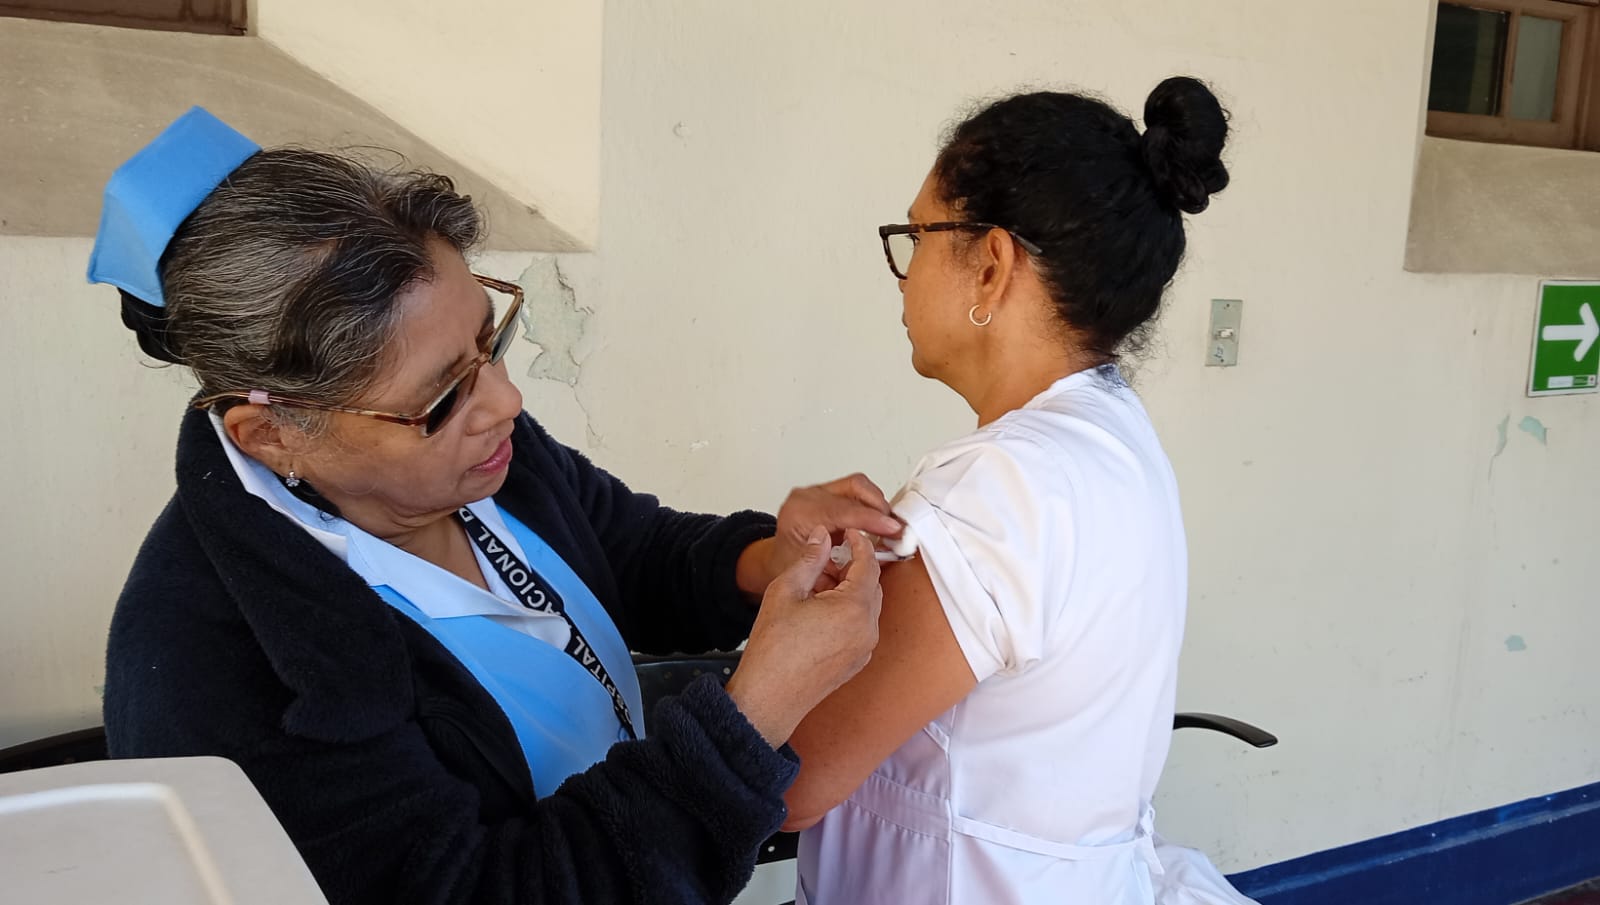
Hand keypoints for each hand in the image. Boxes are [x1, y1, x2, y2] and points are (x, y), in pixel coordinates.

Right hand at [725, 529, 882, 746]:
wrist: (770, 697)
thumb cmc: (773, 649)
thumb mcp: (786, 590)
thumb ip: (809, 559)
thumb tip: (821, 537)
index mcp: (854, 608)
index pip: (868, 565)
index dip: (860, 545)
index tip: (850, 534)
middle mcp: (867, 629)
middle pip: (872, 585)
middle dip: (856, 567)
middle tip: (833, 556)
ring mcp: (865, 648)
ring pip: (868, 607)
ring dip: (853, 590)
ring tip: (823, 584)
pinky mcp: (857, 662)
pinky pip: (862, 627)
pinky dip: (851, 612)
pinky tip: (824, 610)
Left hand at [771, 474, 902, 588]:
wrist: (775, 561)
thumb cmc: (787, 568)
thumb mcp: (813, 571)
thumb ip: (843, 563)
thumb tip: (875, 558)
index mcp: (800, 514)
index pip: (844, 510)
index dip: (873, 519)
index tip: (893, 529)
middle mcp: (807, 497)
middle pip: (855, 488)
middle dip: (880, 509)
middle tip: (896, 530)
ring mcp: (816, 492)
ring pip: (858, 486)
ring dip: (877, 506)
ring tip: (888, 528)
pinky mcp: (826, 493)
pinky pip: (855, 491)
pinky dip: (871, 506)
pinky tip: (878, 524)